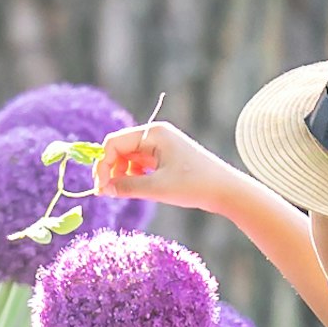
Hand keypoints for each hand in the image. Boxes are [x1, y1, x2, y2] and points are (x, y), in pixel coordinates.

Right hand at [93, 118, 244, 212]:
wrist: (225, 190)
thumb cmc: (194, 185)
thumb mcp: (157, 188)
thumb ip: (127, 186)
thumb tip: (104, 189)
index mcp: (153, 133)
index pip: (114, 143)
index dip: (103, 165)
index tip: (102, 189)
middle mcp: (155, 134)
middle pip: (119, 149)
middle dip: (110, 170)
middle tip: (107, 194)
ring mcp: (160, 145)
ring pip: (127, 157)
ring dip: (120, 174)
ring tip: (122, 193)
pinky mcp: (165, 157)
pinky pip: (139, 164)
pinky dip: (132, 176)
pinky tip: (137, 189)